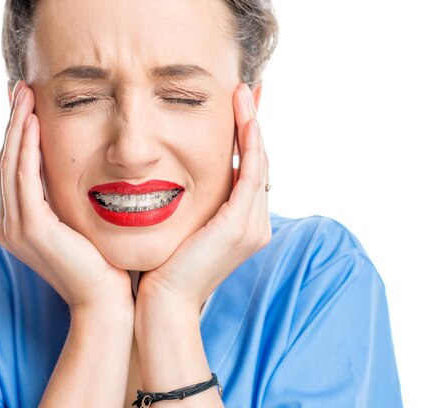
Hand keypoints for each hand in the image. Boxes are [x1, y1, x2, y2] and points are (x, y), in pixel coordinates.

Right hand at [0, 81, 132, 311]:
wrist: (106, 302)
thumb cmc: (103, 264)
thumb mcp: (81, 224)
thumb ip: (68, 200)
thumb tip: (77, 170)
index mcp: (21, 223)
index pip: (15, 170)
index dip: (18, 135)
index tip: (27, 105)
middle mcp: (10, 225)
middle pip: (7, 162)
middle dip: (13, 123)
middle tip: (21, 88)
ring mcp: (16, 228)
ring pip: (10, 164)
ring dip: (16, 127)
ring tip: (24, 95)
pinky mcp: (30, 228)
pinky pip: (24, 177)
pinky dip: (26, 147)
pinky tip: (32, 122)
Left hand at [138, 83, 270, 311]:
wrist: (162, 303)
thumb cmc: (164, 267)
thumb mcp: (182, 228)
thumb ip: (191, 204)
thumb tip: (175, 177)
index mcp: (242, 224)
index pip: (249, 171)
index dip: (246, 137)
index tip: (238, 106)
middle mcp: (255, 223)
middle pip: (259, 162)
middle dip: (252, 123)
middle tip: (245, 89)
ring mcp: (252, 225)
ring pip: (260, 162)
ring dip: (252, 124)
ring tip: (242, 92)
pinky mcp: (239, 224)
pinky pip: (252, 172)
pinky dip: (249, 141)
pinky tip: (242, 115)